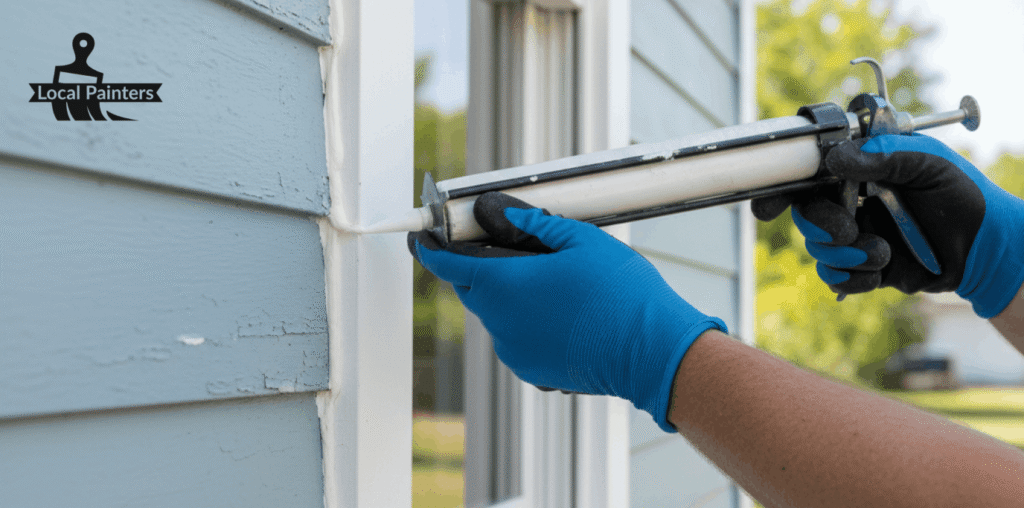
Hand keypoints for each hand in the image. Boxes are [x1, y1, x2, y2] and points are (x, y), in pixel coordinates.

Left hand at [408, 192, 725, 431]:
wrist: (653, 352)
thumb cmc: (621, 294)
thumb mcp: (580, 240)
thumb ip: (530, 223)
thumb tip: (494, 210)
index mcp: (504, 285)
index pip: (448, 264)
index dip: (430, 248)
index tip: (421, 237)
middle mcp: (500, 323)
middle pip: (472, 288)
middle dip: (478, 266)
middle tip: (504, 246)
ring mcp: (515, 351)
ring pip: (496, 314)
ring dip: (510, 294)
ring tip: (554, 282)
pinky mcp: (533, 371)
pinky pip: (517, 338)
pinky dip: (527, 321)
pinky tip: (563, 312)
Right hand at [753, 134, 1023, 316]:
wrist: (987, 249)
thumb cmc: (963, 195)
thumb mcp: (929, 164)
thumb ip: (882, 158)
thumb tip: (835, 158)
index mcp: (861, 169)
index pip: (808, 173)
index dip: (781, 188)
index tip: (769, 207)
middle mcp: (851, 201)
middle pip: (805, 214)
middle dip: (820, 226)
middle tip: (848, 231)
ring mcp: (855, 235)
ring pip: (817, 249)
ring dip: (845, 255)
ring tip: (882, 253)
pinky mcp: (864, 267)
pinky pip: (835, 277)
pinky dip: (852, 278)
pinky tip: (881, 272)